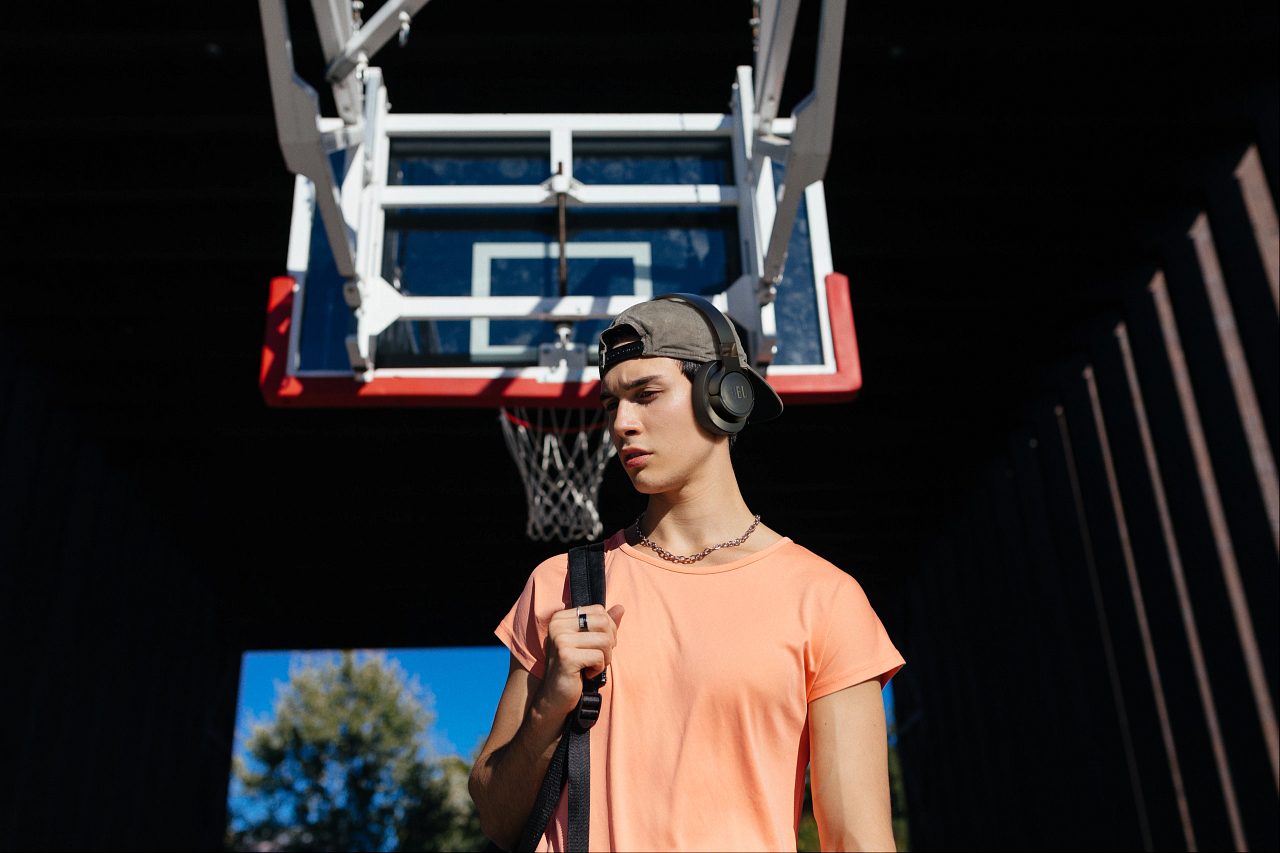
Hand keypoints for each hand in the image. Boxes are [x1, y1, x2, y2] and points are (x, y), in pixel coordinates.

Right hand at [534, 604, 624, 721]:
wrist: (555, 697)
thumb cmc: (574, 668)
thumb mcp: (589, 643)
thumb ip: (604, 625)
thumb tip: (621, 607)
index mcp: (561, 617)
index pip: (599, 610)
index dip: (608, 629)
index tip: (598, 645)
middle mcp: (557, 625)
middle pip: (604, 622)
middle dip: (609, 643)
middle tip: (597, 658)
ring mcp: (560, 640)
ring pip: (605, 640)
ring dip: (605, 658)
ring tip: (592, 666)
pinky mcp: (566, 657)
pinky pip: (599, 657)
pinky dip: (598, 668)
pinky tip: (586, 674)